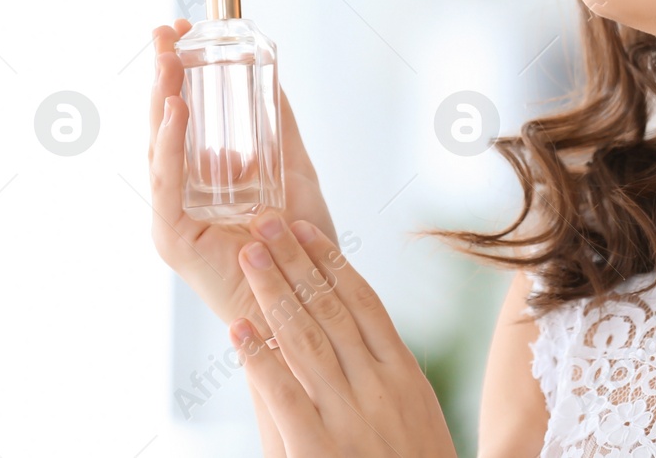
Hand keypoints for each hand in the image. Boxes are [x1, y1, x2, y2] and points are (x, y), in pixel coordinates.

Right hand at [147, 19, 338, 333]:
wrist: (307, 297)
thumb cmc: (299, 243)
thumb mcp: (293, 170)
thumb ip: (281, 129)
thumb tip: (274, 80)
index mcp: (201, 179)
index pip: (183, 116)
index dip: (181, 73)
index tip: (183, 30)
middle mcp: (179, 194)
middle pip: (164, 123)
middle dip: (164, 73)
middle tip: (166, 29)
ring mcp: (171, 215)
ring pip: (160, 145)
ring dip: (164, 97)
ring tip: (169, 56)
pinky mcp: (172, 236)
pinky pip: (168, 182)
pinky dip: (172, 144)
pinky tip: (177, 109)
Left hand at [229, 213, 456, 457]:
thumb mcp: (416, 416)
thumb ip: (386, 377)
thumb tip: (353, 336)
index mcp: (403, 374)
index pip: (364, 301)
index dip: (332, 262)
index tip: (306, 229)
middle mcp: (377, 386)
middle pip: (330, 308)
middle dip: (294, 260)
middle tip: (264, 221)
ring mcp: (347, 416)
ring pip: (306, 338)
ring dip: (273, 291)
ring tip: (249, 255)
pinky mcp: (318, 448)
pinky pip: (282, 394)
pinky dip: (259, 358)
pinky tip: (239, 330)